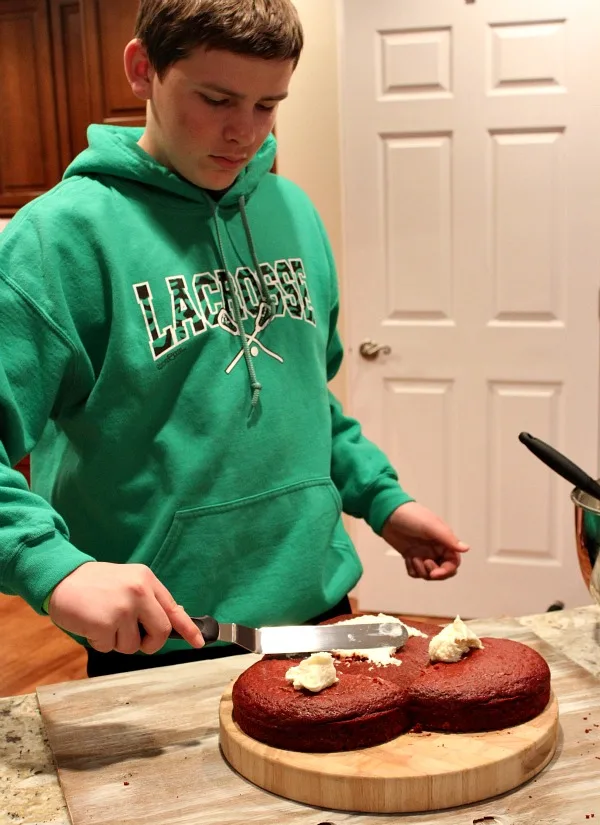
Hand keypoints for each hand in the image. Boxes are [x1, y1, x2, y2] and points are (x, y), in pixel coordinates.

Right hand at [48, 562, 204, 654]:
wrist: (62, 579)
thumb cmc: (96, 584)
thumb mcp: (128, 582)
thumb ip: (149, 600)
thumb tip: (172, 621)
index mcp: (147, 580)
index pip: (173, 608)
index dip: (188, 628)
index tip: (199, 642)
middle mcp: (139, 592)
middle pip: (160, 632)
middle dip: (150, 644)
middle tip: (136, 641)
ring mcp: (122, 608)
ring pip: (133, 646)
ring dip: (118, 642)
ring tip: (104, 622)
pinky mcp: (104, 623)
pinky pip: (109, 648)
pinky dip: (100, 643)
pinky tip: (92, 625)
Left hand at [381, 502, 468, 580]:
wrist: (388, 515)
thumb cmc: (411, 515)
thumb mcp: (431, 526)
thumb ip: (448, 538)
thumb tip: (466, 548)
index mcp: (443, 541)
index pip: (453, 562)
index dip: (447, 570)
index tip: (435, 573)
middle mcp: (435, 549)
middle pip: (443, 571)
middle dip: (435, 573)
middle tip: (425, 564)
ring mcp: (423, 553)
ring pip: (429, 573)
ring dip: (421, 570)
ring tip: (413, 558)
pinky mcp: (411, 556)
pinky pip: (416, 571)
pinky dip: (412, 569)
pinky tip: (407, 559)